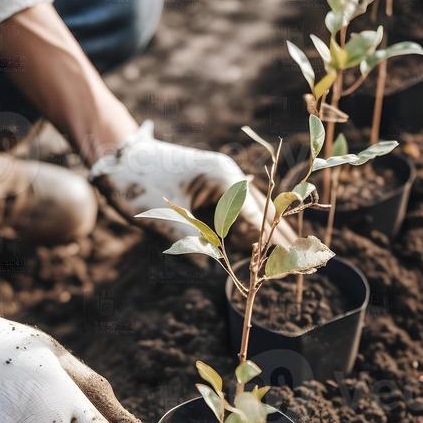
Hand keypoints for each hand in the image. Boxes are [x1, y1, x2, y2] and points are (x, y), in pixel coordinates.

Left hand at [90, 122, 296, 245]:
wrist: (114, 158)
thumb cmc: (136, 182)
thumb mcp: (161, 217)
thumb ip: (189, 241)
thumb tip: (211, 264)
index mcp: (223, 179)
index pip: (257, 218)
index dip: (277, 243)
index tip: (297, 263)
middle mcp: (226, 179)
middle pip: (261, 215)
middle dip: (281, 240)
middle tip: (308, 265)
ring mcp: (217, 185)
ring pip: (248, 217)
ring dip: (264, 239)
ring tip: (290, 261)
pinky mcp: (205, 192)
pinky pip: (230, 217)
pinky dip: (243, 234)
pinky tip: (256, 252)